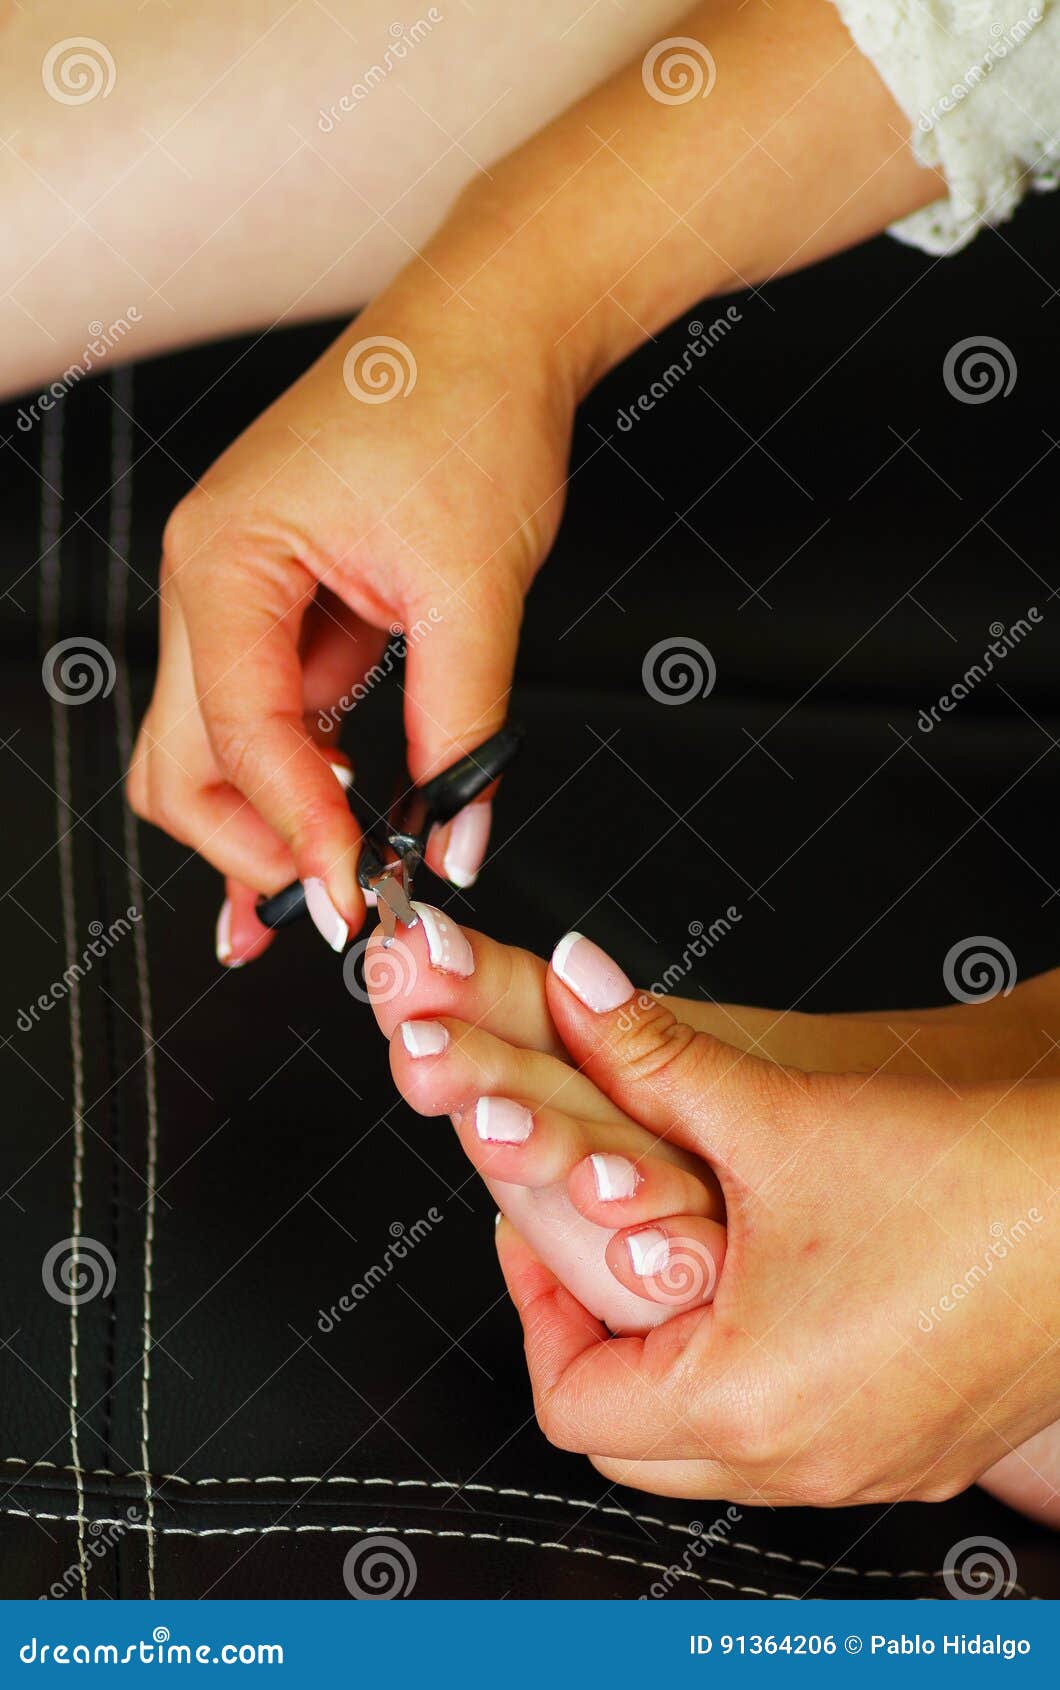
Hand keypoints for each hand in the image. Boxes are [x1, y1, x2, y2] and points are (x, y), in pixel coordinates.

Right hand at [128, 197, 574, 960]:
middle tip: (335, 896)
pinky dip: (300, 770)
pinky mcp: (279, 600)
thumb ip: (463, 731)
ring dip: (270, 813)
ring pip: (212, 746)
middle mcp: (205, 576)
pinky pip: (265, 710)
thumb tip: (456, 838)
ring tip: (346, 868)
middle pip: (180, 761)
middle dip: (248, 843)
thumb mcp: (475, 589)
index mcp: (226, 558)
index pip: (240, 736)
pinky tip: (350, 810)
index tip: (356, 896)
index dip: (296, 832)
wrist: (494, 322)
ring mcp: (235, 590)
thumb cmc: (466, 405)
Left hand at [497, 950, 1058, 1503]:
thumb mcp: (778, 1112)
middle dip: (593, 1339)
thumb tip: (571, 983)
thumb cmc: (976, 1183)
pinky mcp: (924, 1446)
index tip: (538, 1230)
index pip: (569, 1404)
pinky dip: (757, 1377)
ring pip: (713, 1449)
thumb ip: (648, 1051)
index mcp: (745, 1400)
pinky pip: (797, 1441)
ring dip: (673, 1361)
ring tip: (678, 1254)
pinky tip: (778, 1287)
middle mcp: (806, 1460)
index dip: (532, 1307)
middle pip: (628, 1444)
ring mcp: (873, 1464)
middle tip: (594, 1244)